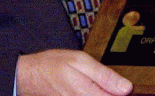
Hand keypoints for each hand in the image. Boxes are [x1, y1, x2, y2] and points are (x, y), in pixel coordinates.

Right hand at [16, 50, 132, 95]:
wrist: (28, 76)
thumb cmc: (51, 66)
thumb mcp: (80, 61)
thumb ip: (105, 76)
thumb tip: (126, 88)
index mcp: (87, 93)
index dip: (122, 93)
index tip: (123, 88)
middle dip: (109, 93)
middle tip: (107, 85)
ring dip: (100, 94)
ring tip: (94, 87)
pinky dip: (91, 95)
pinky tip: (88, 90)